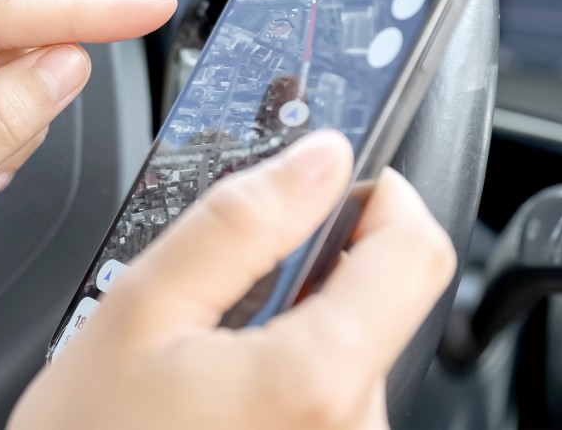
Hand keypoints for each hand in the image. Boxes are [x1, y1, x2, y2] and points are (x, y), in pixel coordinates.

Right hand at [9, 131, 456, 429]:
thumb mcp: (143, 308)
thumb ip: (240, 222)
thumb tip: (318, 159)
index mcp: (318, 377)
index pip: (418, 250)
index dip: (382, 195)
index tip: (337, 180)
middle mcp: (353, 429)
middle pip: (379, 301)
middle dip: (315, 269)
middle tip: (225, 280)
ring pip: (350, 349)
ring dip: (294, 325)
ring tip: (206, 348)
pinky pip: (330, 399)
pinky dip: (286, 374)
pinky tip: (218, 389)